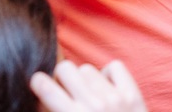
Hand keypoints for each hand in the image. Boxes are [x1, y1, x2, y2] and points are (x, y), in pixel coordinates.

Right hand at [30, 60, 146, 111]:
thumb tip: (41, 97)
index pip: (45, 86)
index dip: (38, 82)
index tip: (41, 85)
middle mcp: (94, 105)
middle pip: (65, 68)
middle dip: (63, 78)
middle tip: (67, 92)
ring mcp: (115, 99)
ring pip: (87, 68)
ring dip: (85, 80)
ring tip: (91, 96)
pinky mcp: (133, 96)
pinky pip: (114, 67)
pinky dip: (109, 75)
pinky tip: (108, 90)